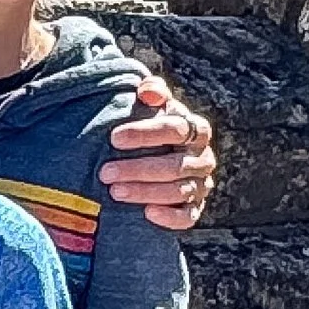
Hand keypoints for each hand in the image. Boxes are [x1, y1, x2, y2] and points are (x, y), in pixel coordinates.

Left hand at [98, 75, 214, 231]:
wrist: (158, 157)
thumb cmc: (151, 127)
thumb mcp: (152, 106)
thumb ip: (152, 91)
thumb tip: (147, 91)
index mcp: (197, 129)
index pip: (175, 128)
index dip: (145, 133)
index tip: (114, 138)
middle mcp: (204, 158)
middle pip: (175, 164)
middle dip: (138, 169)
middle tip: (105, 173)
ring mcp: (201, 185)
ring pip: (179, 191)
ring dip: (145, 192)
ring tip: (115, 192)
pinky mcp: (195, 208)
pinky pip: (187, 217)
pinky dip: (169, 217)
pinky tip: (147, 214)